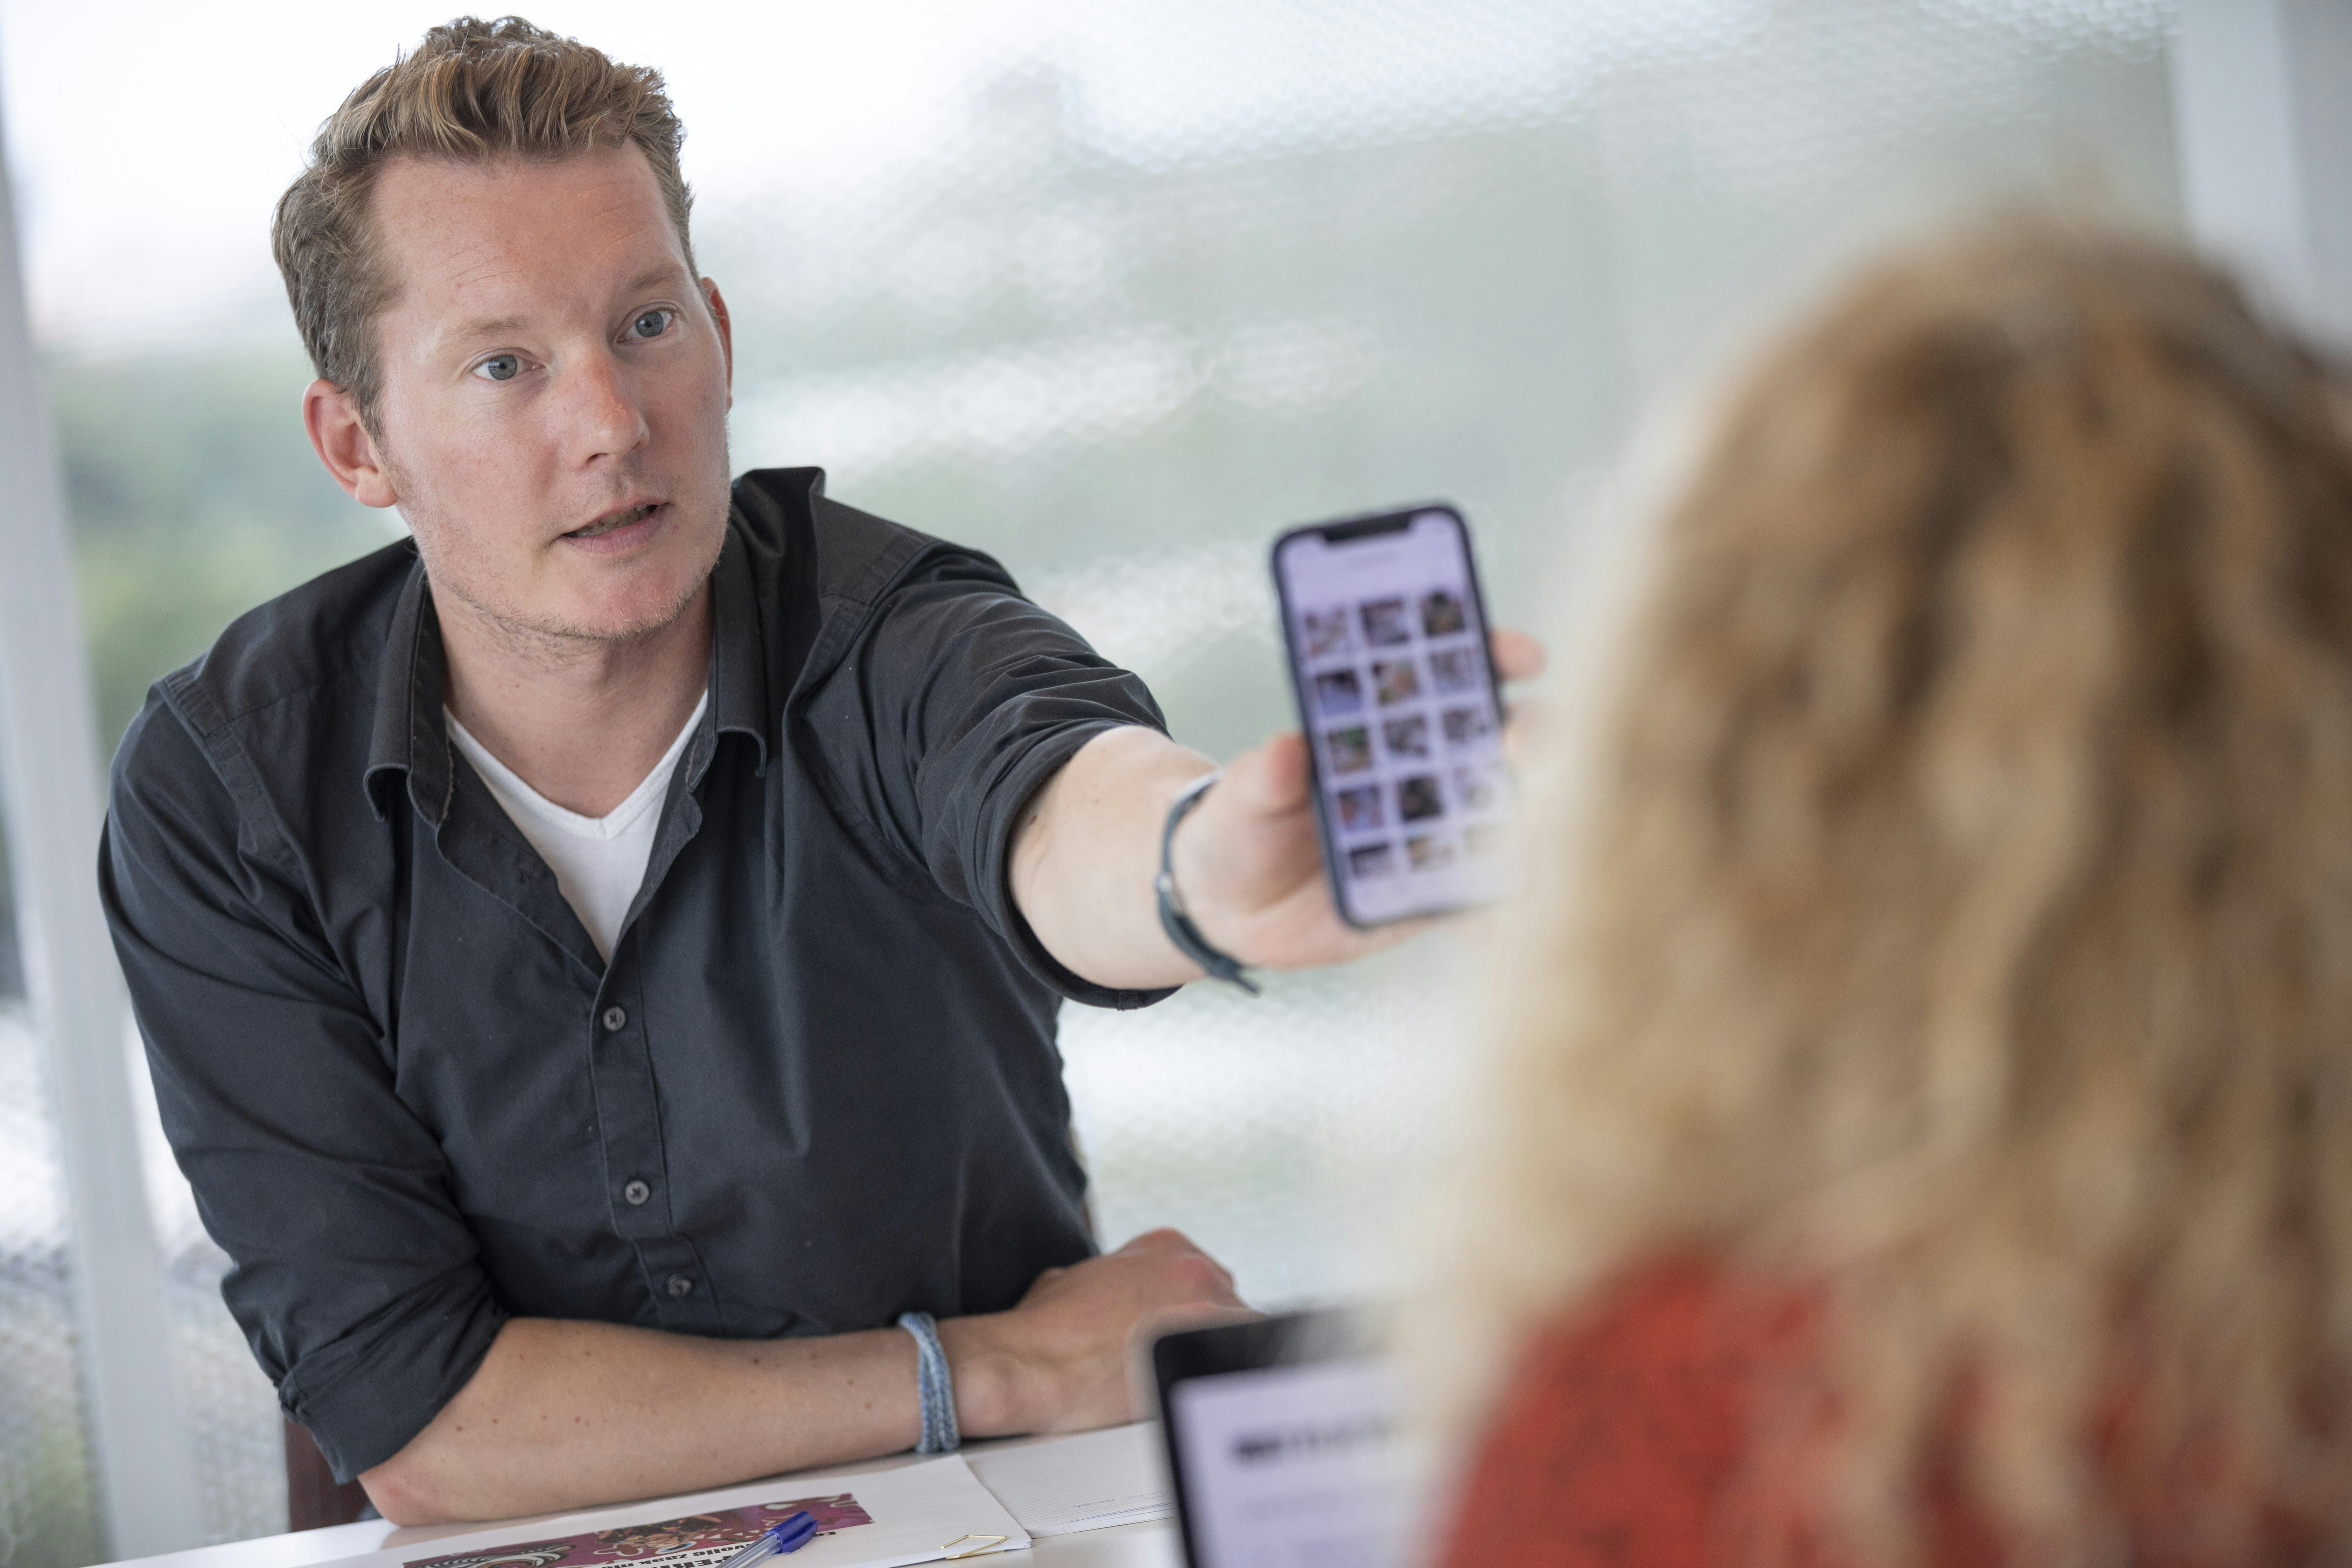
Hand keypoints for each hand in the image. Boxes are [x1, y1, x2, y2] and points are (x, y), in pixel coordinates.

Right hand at [939, 1228, 1248, 1436]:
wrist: (1030, 1363)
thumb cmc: (1043, 1332)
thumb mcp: (1073, 1281)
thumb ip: (1110, 1281)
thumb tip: (1111, 1302)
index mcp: (1165, 1246)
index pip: (1208, 1282)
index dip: (1197, 1317)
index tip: (1184, 1338)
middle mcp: (1193, 1266)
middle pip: (1231, 1306)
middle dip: (1211, 1336)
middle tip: (1184, 1364)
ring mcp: (1206, 1304)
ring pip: (1243, 1334)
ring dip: (1220, 1357)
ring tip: (1192, 1383)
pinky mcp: (1208, 1344)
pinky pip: (1246, 1361)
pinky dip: (1229, 1379)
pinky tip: (1205, 1394)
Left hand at [1172, 628, 1546, 968]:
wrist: (1232, 904)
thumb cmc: (1244, 825)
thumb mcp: (1243, 796)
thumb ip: (1265, 775)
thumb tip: (1286, 747)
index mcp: (1388, 729)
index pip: (1455, 679)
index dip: (1495, 658)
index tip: (1522, 655)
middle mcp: (1429, 777)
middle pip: (1502, 746)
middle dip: (1531, 738)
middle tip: (1524, 744)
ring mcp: (1437, 838)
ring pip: (1501, 823)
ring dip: (1523, 825)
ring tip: (1524, 831)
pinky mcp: (1431, 897)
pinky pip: (1469, 906)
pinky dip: (1482, 915)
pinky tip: (1483, 926)